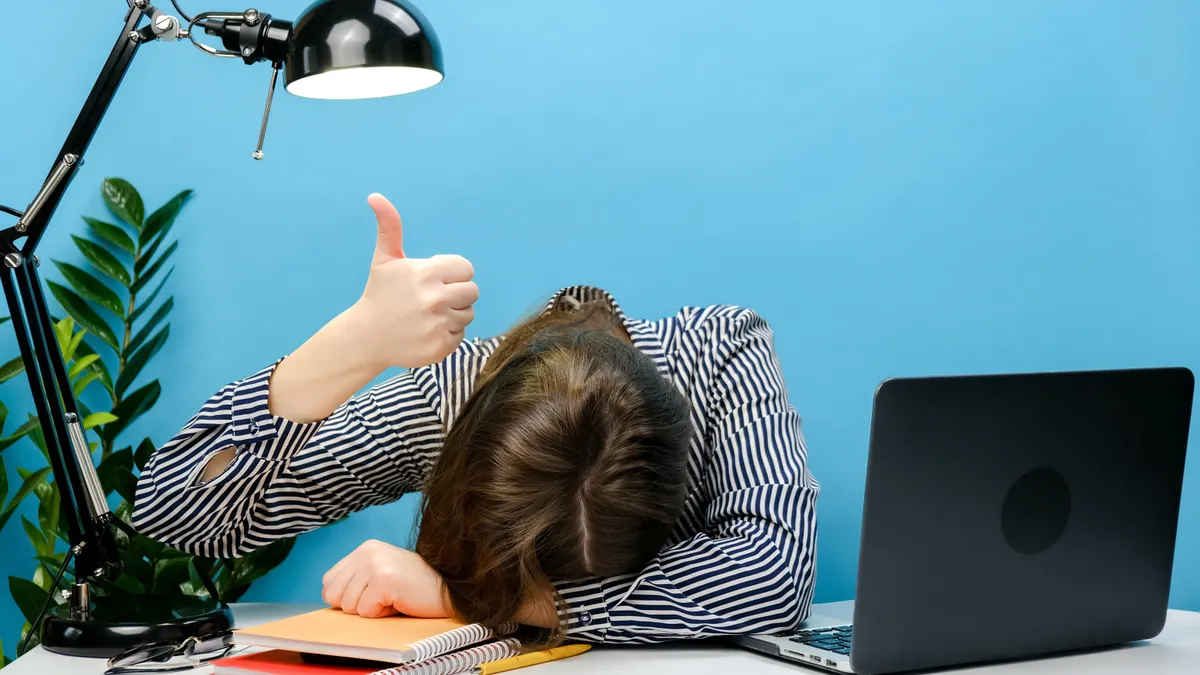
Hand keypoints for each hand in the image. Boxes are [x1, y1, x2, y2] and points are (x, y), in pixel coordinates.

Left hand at [322, 540, 451, 618]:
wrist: (449, 589)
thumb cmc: (414, 588)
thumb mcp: (380, 573)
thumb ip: (355, 578)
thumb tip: (329, 596)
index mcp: (365, 548)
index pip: (328, 582)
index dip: (346, 597)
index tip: (373, 593)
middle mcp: (368, 551)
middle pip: (333, 595)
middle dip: (356, 605)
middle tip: (384, 596)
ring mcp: (376, 564)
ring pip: (349, 606)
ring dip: (372, 610)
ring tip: (394, 597)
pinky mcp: (384, 580)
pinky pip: (366, 611)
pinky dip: (382, 614)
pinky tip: (399, 601)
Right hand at [352, 194, 477, 368]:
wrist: (365, 338)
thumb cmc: (379, 294)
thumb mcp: (384, 259)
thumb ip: (389, 227)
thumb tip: (376, 196)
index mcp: (426, 273)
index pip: (466, 269)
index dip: (453, 274)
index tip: (433, 281)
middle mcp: (435, 298)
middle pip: (472, 292)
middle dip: (456, 293)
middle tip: (432, 299)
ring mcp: (439, 324)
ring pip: (468, 314)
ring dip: (453, 314)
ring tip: (428, 315)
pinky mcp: (441, 346)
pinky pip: (461, 335)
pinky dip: (447, 334)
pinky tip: (427, 331)